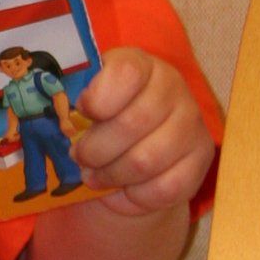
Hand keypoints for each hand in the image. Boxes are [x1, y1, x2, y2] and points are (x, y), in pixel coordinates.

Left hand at [69, 50, 214, 216]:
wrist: (136, 148)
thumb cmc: (105, 118)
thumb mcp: (87, 101)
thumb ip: (73, 101)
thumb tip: (59, 115)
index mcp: (142, 64)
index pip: (126, 73)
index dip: (99, 98)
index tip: (83, 112)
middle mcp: (173, 88)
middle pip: (133, 123)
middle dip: (96, 149)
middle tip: (79, 157)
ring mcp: (192, 123)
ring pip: (146, 160)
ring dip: (111, 174)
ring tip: (94, 175)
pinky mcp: (201, 159)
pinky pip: (164, 187)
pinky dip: (136, 195)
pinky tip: (123, 189)